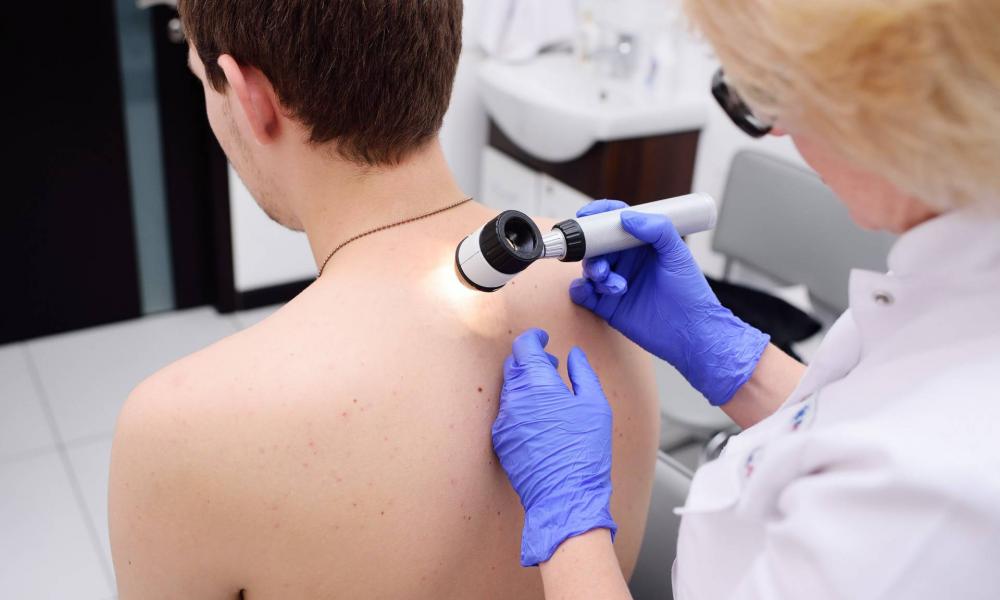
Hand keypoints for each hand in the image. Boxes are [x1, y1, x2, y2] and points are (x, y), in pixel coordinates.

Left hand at [492, 329, 616, 566]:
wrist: (565, 496)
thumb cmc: (585, 452)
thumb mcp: (595, 406)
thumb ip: (583, 374)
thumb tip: (574, 356)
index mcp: (537, 385)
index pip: (524, 347)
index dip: (534, 338)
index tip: (544, 338)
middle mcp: (514, 400)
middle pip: (513, 365)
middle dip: (530, 360)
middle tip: (551, 366)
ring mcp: (504, 421)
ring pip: (508, 389)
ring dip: (525, 383)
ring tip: (548, 394)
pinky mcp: (501, 440)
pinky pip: (506, 412)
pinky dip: (519, 406)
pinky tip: (539, 418)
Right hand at [569, 200, 769, 405]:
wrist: (691, 334)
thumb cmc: (691, 294)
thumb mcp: (678, 255)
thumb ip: (658, 230)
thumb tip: (627, 217)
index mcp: (642, 245)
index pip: (616, 223)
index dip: (599, 216)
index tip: (587, 215)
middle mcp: (627, 262)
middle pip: (597, 246)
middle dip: (593, 251)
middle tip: (603, 266)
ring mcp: (616, 283)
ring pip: (590, 269)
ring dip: (593, 273)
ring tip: (613, 285)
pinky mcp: (608, 306)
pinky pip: (583, 294)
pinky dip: (579, 290)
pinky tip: (588, 292)